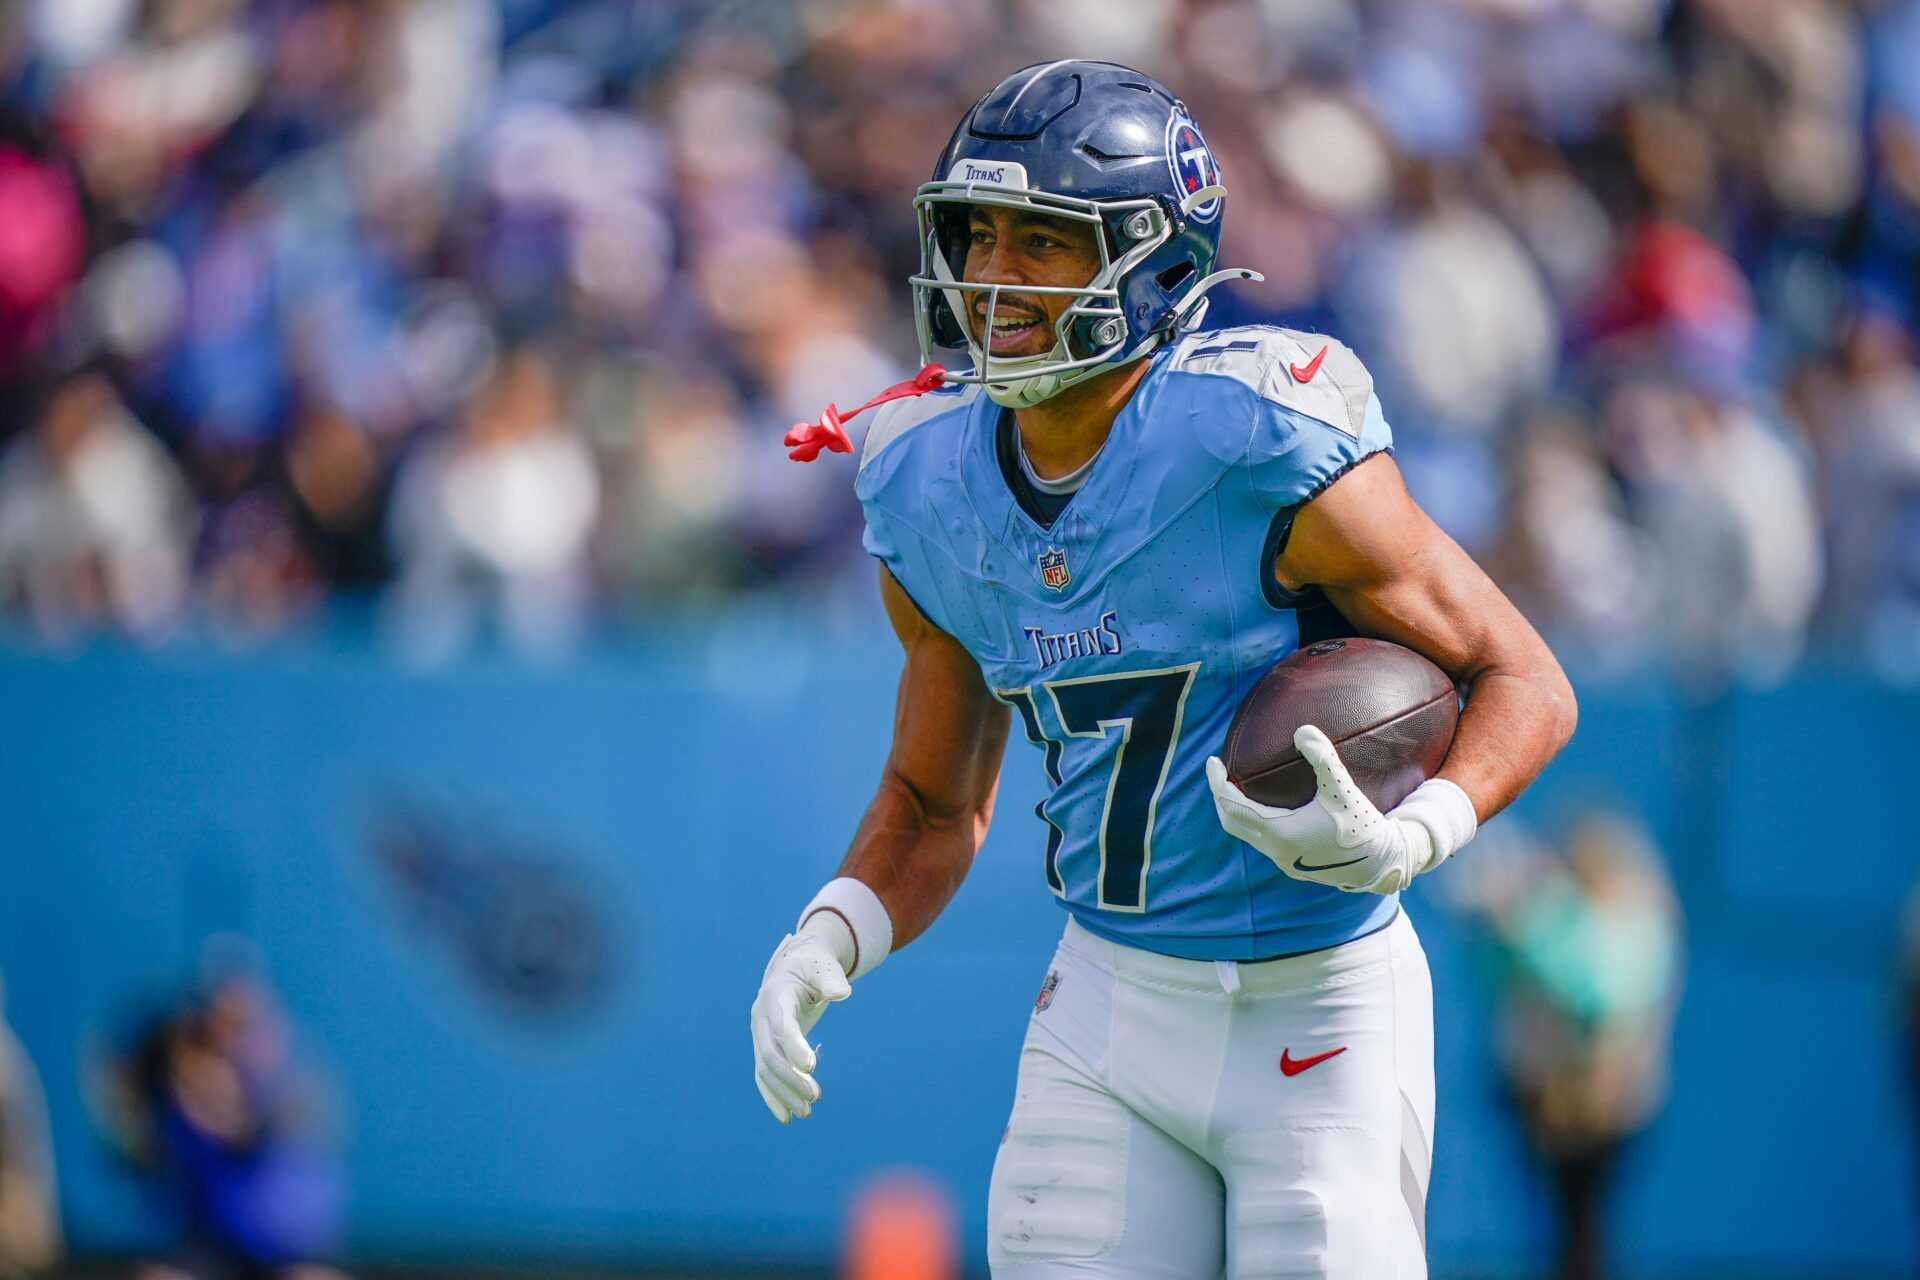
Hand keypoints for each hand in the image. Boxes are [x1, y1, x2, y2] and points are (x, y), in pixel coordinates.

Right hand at [750, 929, 851, 1122]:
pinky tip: (787, 1117)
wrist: (796, 965)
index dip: (794, 1046)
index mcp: (775, 995)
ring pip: (766, 1070)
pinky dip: (773, 1096)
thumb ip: (831, 979)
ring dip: (784, 1093)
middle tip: (816, 1096)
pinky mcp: (766, 1046)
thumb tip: (842, 994)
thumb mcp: (824, 966)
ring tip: (808, 1113)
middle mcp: (761, 1017)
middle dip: (791, 1078)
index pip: (781, 1026)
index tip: (812, 1066)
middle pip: (770, 1054)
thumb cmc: (814, 965)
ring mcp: (760, 1034)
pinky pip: (763, 1076)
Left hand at [1206, 725, 1476, 893]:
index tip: (1212, 761)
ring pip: (1246, 835)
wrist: (1382, 865)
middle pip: (1231, 822)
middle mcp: (1276, 850)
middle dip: (1220, 796)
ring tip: (1238, 786)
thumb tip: (1302, 729)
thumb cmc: (1362, 826)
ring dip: (1237, 811)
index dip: (1217, 782)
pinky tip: (1267, 808)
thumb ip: (1323, 758)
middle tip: (1219, 772)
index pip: (1232, 804)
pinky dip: (1254, 823)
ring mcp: (1284, 862)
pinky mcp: (1295, 866)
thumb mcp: (1342, 789)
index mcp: (1280, 832)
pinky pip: (1263, 842)